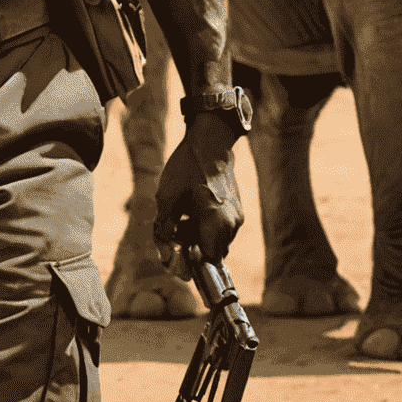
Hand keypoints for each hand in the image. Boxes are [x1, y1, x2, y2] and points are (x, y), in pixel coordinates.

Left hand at [153, 112, 243, 265]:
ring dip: (197, 235)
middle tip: (174, 229)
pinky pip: (220, 228)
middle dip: (191, 246)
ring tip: (181, 215)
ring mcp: (236, 216)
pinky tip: (191, 208)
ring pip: (216, 240)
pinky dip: (205, 225)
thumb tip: (166, 257)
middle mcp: (232, 223)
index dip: (192, 261)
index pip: (209, 260)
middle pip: (211, 251)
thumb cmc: (186, 166)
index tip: (177, 252)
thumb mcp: (166, 197)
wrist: (210, 140)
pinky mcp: (236, 209)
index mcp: (217, 221)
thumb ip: (164, 229)